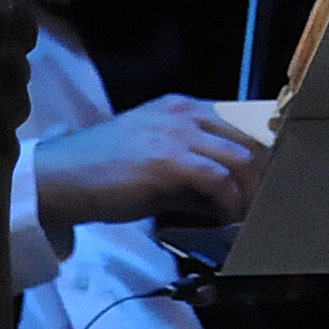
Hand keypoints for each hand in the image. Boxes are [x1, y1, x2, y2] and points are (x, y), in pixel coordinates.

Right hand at [33, 93, 260, 229]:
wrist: (62, 178)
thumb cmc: (104, 173)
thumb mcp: (155, 163)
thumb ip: (192, 173)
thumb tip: (226, 197)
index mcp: (182, 108)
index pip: (239, 124)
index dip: (259, 155)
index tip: (266, 184)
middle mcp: (185, 112)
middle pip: (248, 139)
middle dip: (262, 177)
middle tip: (264, 207)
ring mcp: (178, 133)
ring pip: (240, 158)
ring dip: (250, 193)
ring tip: (249, 218)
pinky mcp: (170, 160)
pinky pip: (218, 179)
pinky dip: (230, 203)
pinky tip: (227, 220)